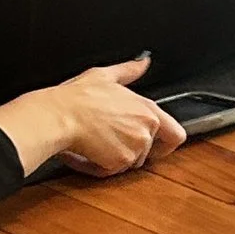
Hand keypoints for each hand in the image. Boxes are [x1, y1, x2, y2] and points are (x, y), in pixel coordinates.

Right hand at [0, 56, 184, 181]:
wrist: (57, 116)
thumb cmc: (76, 98)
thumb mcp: (105, 76)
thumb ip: (129, 70)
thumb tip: (143, 62)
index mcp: (148, 109)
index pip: (177, 134)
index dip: (166, 143)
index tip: (156, 145)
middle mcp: (146, 129)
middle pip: (148, 152)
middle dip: (130, 150)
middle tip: (108, 140)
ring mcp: (135, 147)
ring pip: (128, 163)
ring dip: (112, 158)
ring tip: (93, 141)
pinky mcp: (119, 162)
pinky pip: (111, 172)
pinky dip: (97, 166)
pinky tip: (84, 151)